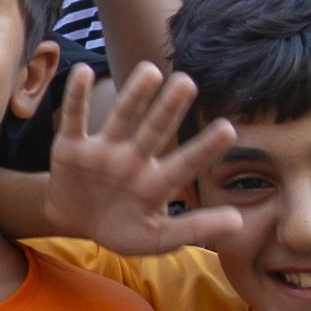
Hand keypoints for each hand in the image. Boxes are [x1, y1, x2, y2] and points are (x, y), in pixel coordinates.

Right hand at [49, 63, 236, 255]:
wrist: (75, 223)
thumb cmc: (122, 229)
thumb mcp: (157, 239)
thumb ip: (193, 229)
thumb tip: (239, 222)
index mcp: (156, 182)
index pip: (184, 163)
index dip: (205, 147)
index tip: (228, 128)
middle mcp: (133, 159)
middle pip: (155, 130)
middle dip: (170, 108)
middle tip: (187, 82)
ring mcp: (103, 150)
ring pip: (121, 118)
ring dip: (134, 95)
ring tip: (149, 71)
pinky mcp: (71, 147)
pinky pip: (75, 118)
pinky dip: (75, 95)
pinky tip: (82, 71)